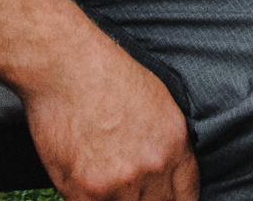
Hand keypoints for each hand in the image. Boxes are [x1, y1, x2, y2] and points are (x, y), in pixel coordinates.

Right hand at [21, 33, 197, 200]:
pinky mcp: (84, 190)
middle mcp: (152, 166)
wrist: (65, 65)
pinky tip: (85, 186)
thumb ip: (165, 144)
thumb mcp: (157, 102)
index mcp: (174, 143)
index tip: (162, 198)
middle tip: (130, 190)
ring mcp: (119, 182)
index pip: (187, 196)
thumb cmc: (105, 74)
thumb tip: (165, 176)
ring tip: (106, 184)